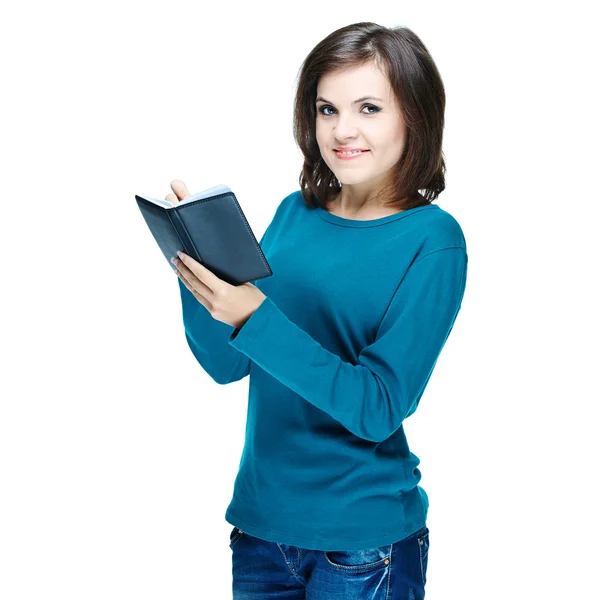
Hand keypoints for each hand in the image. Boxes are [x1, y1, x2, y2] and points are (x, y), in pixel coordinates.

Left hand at [168, 179, 266, 328]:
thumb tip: (218, 268)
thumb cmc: (256, 301)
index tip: (181, 255)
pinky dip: (194, 289)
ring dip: (186, 280)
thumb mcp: (246, 284)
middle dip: (183, 270)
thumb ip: (230, 278)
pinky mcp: (214, 314)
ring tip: (178, 270)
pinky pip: (201, 299)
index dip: (190, 264)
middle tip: (175, 259)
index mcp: (224, 291)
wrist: (259, 323)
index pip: (202, 274)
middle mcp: (215, 301)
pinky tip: (191, 284)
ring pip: (195, 292)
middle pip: (194, 283)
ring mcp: (213, 309)